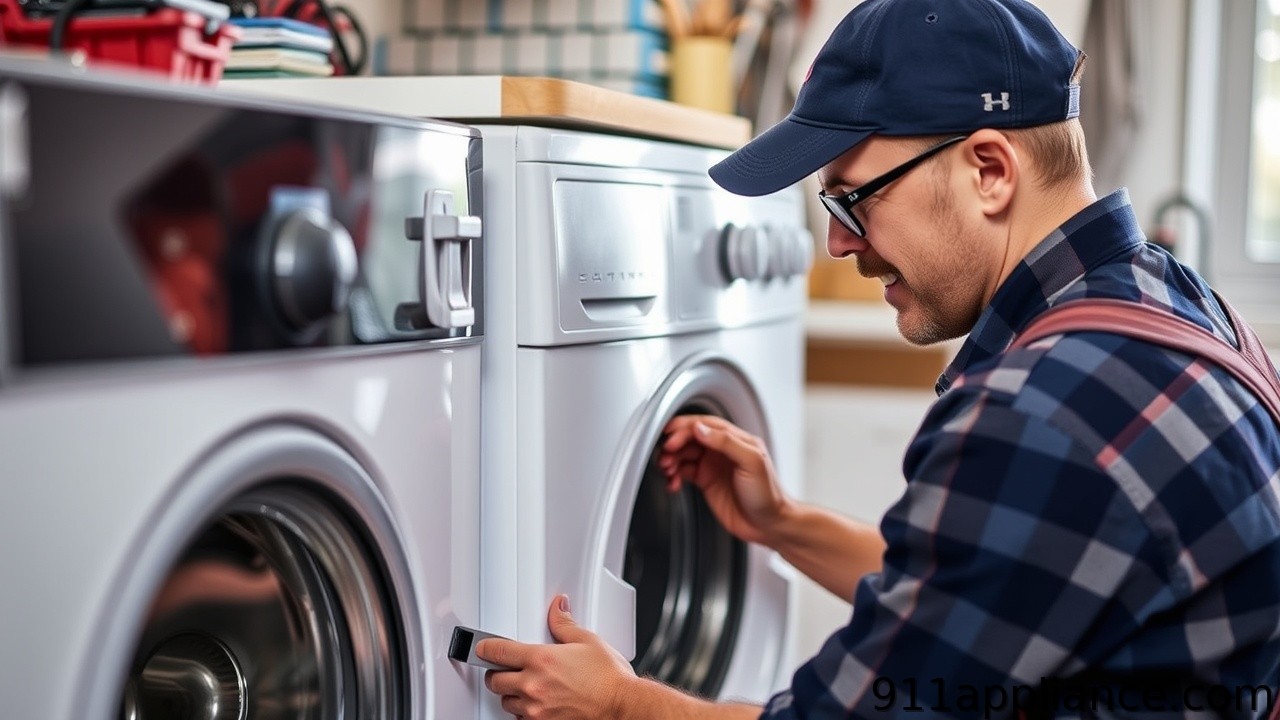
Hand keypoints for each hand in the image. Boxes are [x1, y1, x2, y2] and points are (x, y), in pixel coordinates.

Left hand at [476, 595, 637, 719]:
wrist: (622, 706)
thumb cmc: (608, 678)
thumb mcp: (587, 641)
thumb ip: (564, 624)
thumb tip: (558, 608)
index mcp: (541, 659)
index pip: (497, 651)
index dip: (485, 648)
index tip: (482, 648)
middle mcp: (533, 685)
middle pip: (495, 679)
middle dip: (498, 672)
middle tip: (508, 668)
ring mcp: (536, 710)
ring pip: (505, 702)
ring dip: (511, 694)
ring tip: (527, 686)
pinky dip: (524, 712)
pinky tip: (537, 704)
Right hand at [657, 415, 792, 546]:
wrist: (768, 525)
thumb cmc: (767, 494)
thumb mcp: (751, 462)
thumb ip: (726, 442)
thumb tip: (700, 429)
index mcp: (735, 440)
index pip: (704, 425)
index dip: (685, 428)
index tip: (671, 437)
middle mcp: (722, 450)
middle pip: (690, 438)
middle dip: (674, 444)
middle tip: (665, 455)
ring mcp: (713, 466)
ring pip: (683, 455)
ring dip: (671, 460)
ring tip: (667, 470)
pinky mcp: (706, 482)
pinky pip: (683, 473)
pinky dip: (673, 476)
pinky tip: (672, 483)